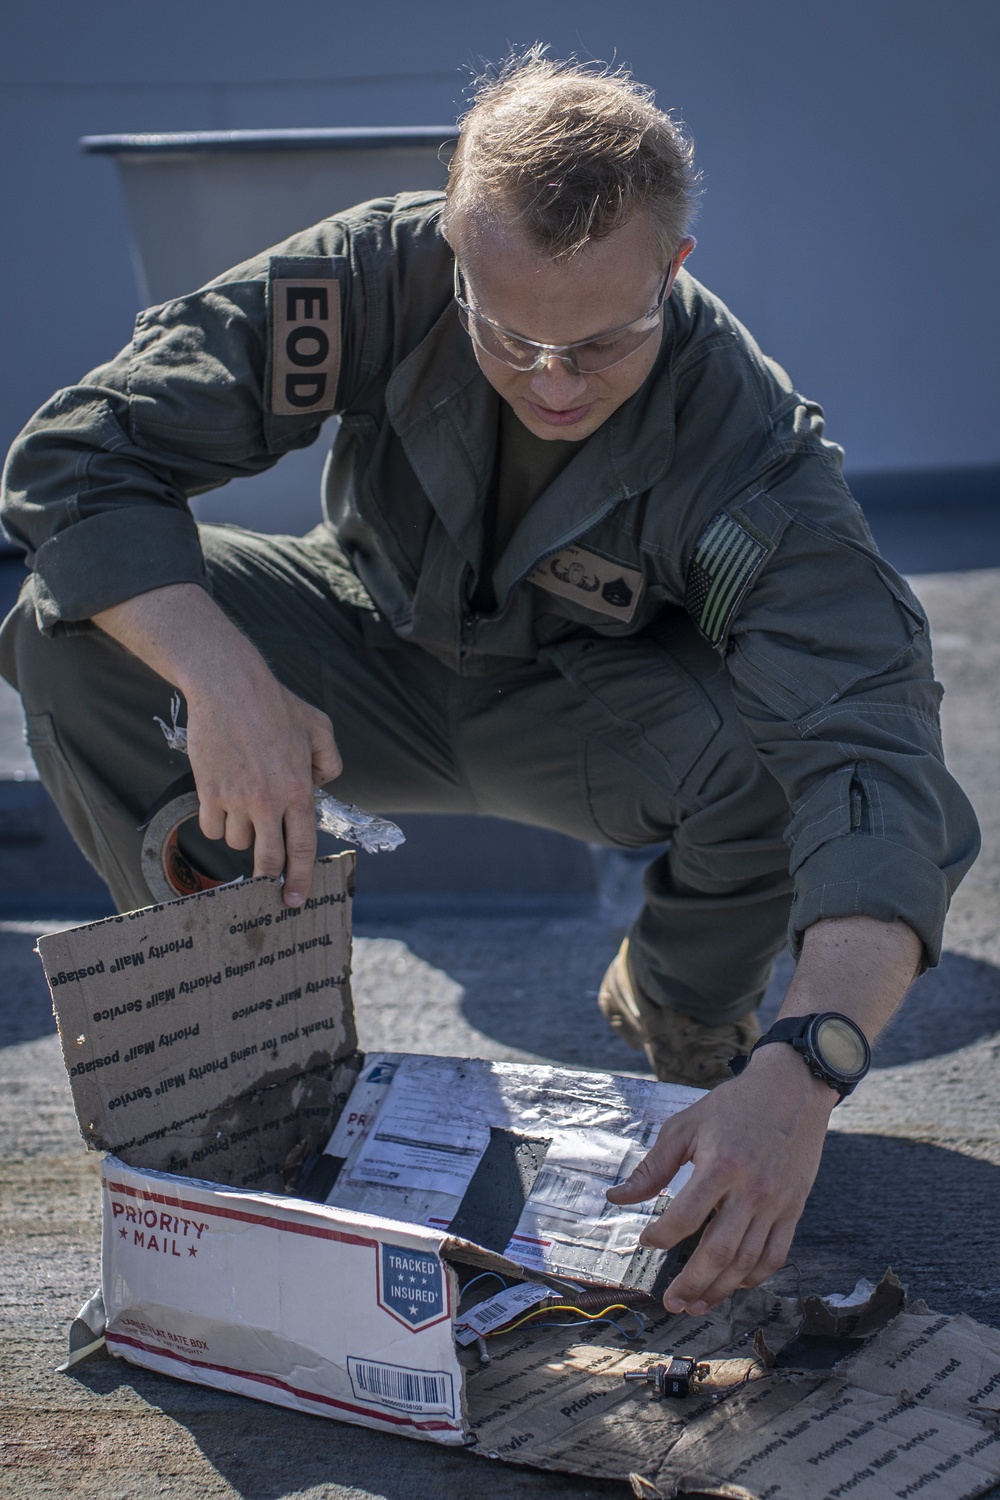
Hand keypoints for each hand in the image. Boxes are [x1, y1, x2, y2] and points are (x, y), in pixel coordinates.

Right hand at [93, 582, 341, 905]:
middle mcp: (268, 801)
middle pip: (267, 860)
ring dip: (242, 835)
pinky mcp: (208, 792)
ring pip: (237, 842)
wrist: (228, 686)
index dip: (300, 879)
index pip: (303, 847)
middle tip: (265, 885)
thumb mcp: (320, 727)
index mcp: (298, 789)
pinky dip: (216, 823)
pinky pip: (211, 828)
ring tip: (245, 806)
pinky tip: (222, 802)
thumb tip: (321, 786)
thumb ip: (330, 762)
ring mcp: (236, 799)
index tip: (294, 901)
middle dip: (267, 878)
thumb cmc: (275, 704)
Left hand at [607, 1045, 835, 1312]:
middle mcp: (751, 1189)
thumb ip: (653, 1166)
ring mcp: (776, 1203)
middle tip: (670, 1302)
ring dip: (720, 1289)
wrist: (791, 1089)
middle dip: (692, 1283)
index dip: (662, 1235)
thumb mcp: (686, 1126)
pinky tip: (732, 1283)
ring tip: (695, 1304)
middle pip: (719, 1251)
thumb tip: (617, 1198)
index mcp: (721, 1165)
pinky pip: (775, 1255)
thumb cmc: (733, 1105)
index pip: (686, 1216)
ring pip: (747, 1261)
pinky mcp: (793, 1208)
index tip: (647, 1240)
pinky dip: (753, 1276)